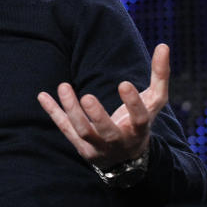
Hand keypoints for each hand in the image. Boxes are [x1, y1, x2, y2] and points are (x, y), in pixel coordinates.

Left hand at [37, 43, 169, 168]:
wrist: (126, 161)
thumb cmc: (139, 123)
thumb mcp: (153, 103)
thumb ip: (160, 76)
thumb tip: (164, 45)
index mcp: (139, 130)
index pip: (139, 118)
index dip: (132, 103)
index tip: (124, 83)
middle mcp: (118, 141)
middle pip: (106, 131)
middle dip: (97, 116)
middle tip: (87, 97)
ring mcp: (98, 146)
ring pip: (82, 131)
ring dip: (71, 110)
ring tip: (64, 86)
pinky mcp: (81, 147)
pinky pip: (65, 129)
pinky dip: (53, 112)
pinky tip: (42, 95)